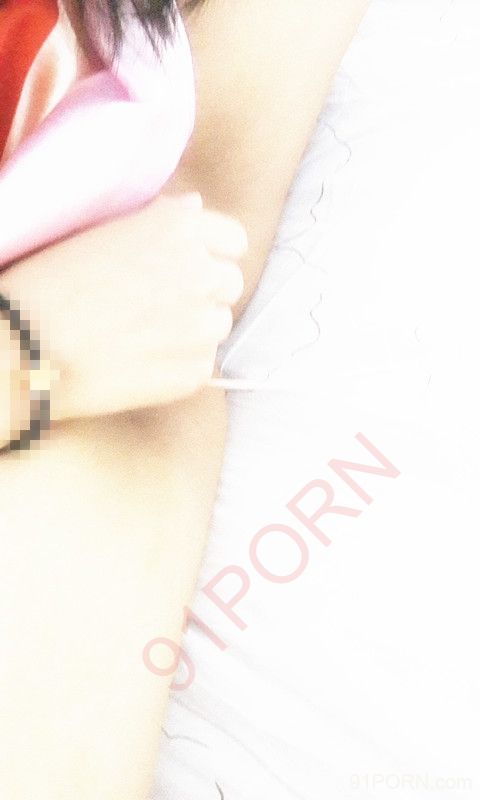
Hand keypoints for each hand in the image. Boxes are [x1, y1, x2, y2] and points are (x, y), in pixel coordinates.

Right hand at [0, 192, 246, 420]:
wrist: (28, 346)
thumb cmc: (51, 284)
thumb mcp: (102, 231)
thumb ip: (160, 219)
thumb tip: (195, 209)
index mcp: (180, 229)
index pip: (233, 240)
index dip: (211, 254)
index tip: (190, 267)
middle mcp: (201, 272)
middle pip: (231, 283)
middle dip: (205, 292)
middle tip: (161, 305)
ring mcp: (202, 326)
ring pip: (219, 325)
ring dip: (194, 329)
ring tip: (146, 335)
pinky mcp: (194, 371)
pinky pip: (202, 364)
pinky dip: (180, 365)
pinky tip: (141, 362)